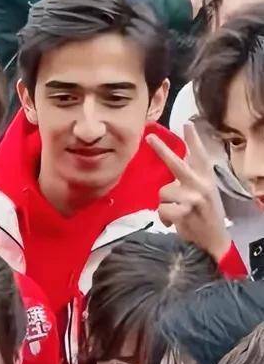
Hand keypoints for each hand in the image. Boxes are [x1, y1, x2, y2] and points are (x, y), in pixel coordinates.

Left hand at [147, 123, 231, 261]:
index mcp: (205, 178)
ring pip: (163, 192)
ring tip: (176, 212)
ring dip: (163, 204)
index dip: (194, 139)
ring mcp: (194, 198)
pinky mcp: (187, 212)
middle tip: (149, 138)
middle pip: (177, 164)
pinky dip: (164, 217)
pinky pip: (163, 209)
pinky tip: (174, 222)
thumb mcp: (201, 192)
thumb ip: (190, 176)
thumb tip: (179, 157)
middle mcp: (201, 185)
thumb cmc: (203, 214)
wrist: (213, 241)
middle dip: (162, 151)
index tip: (187, 122)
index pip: (200, 155)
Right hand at [169, 0, 209, 18]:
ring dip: (189, 9)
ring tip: (181, 8)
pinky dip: (184, 14)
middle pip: (200, 2)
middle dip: (195, 2)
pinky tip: (179, 13)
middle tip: (189, 0)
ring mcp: (195, 11)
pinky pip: (187, 16)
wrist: (177, 4)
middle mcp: (199, 2)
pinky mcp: (189, 18)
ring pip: (193, 9)